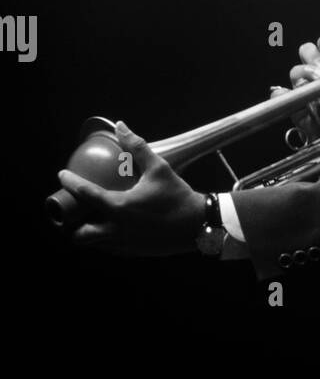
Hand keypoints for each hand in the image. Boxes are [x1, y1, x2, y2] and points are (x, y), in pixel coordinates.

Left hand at [57, 121, 206, 255]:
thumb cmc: (177, 196)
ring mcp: (125, 243)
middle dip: (71, 224)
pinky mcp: (134, 251)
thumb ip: (137, 147)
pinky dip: (104, 240)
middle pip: (80, 234)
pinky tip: (109, 229)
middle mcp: (117, 229)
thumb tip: (121, 127)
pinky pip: (110, 248)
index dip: (70, 183)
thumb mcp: (159, 168)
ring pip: (94, 244)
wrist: (198, 225)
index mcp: (119, 207)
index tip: (62, 176)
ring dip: (86, 233)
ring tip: (87, 220)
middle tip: (72, 210)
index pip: (85, 195)